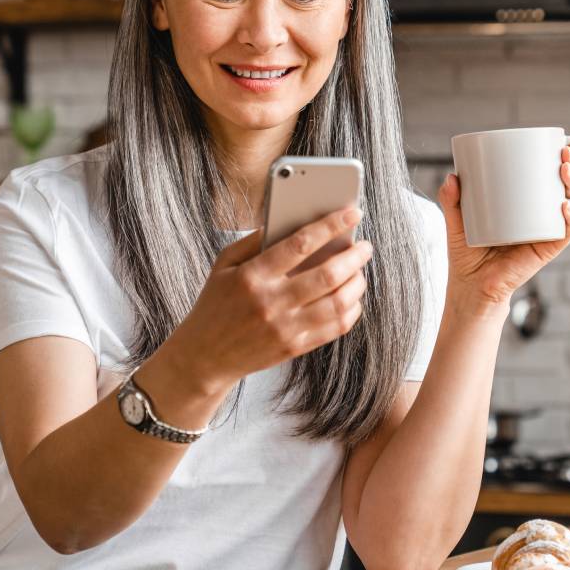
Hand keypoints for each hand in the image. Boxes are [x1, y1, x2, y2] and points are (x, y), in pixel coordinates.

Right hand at [172, 208, 371, 385]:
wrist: (204, 356)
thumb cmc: (215, 304)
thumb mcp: (223, 265)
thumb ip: (253, 240)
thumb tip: (289, 221)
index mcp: (253, 275)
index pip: (300, 243)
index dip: (331, 225)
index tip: (352, 213)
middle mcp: (271, 302)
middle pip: (327, 274)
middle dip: (355, 256)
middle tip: (365, 246)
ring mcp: (285, 328)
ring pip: (337, 303)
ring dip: (357, 283)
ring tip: (360, 271)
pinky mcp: (294, 348)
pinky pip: (335, 328)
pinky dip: (351, 310)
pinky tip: (352, 298)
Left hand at [438, 145, 569, 306]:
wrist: (471, 288)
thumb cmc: (467, 254)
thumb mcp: (456, 221)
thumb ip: (451, 199)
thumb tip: (452, 176)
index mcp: (524, 204)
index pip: (547, 177)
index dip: (559, 159)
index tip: (559, 143)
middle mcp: (540, 216)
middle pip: (565, 187)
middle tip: (564, 154)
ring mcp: (545, 232)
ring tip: (564, 172)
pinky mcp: (545, 249)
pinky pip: (566, 233)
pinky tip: (564, 208)